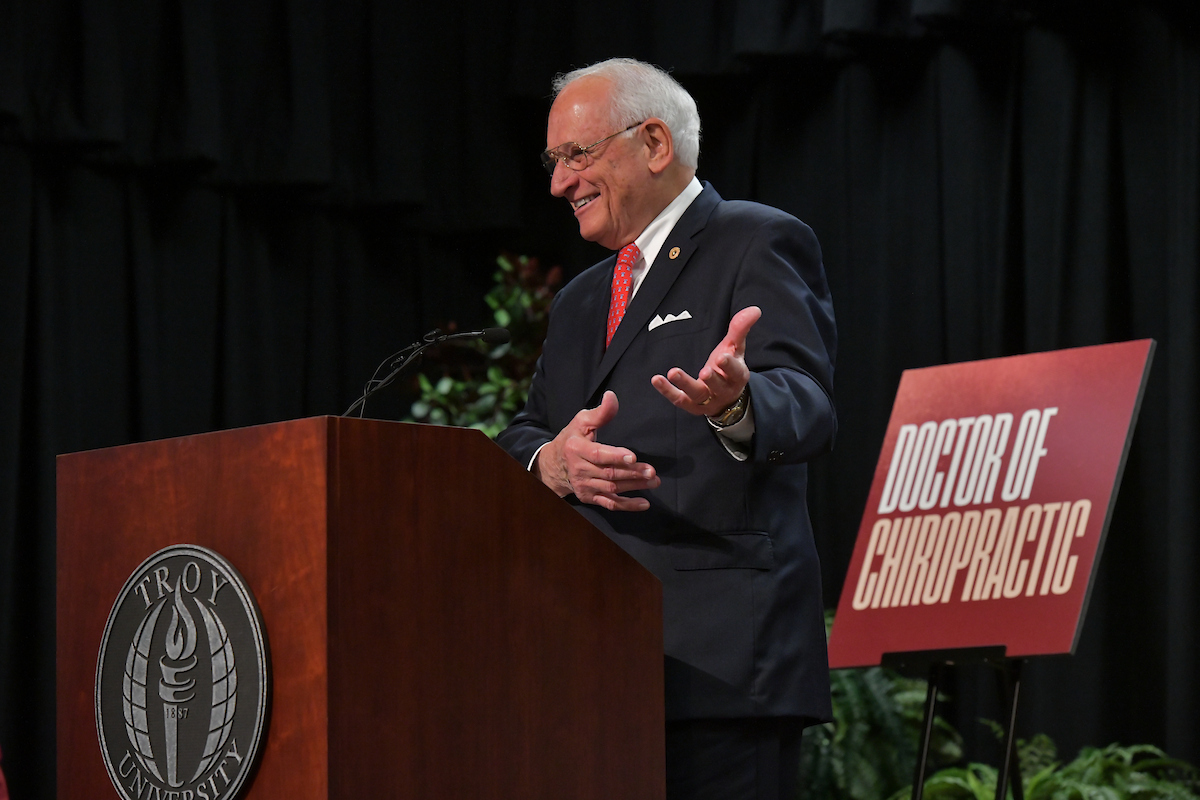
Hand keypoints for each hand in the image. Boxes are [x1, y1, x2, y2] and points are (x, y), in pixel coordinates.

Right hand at [534, 391, 659, 510]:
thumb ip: (600, 412)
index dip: (616, 456)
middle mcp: (579, 470)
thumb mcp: (581, 421)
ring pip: (612, 489)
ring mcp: (584, 486)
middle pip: (609, 473)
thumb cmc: (571, 439)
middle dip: (632, 473)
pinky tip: (644, 503)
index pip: (598, 454)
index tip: (633, 456)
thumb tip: (612, 397)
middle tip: (652, 472)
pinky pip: (609, 504)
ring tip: (654, 482)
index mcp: (576, 449)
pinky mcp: (589, 497)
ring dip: (634, 487)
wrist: (553, 465)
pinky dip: (627, 506)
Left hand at [651, 306, 760, 415]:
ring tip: (673, 372)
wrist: (725, 398)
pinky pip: (679, 399)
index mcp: (737, 376)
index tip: (722, 357)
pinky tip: (656, 379)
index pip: (736, 372)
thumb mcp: (735, 348)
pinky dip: (667, 390)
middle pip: (718, 386)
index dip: (729, 366)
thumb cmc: (728, 369)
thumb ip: (740, 329)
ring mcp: (707, 400)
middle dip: (712, 379)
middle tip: (705, 371)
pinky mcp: (691, 405)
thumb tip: (755, 310)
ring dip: (685, 384)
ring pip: (697, 394)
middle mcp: (723, 391)